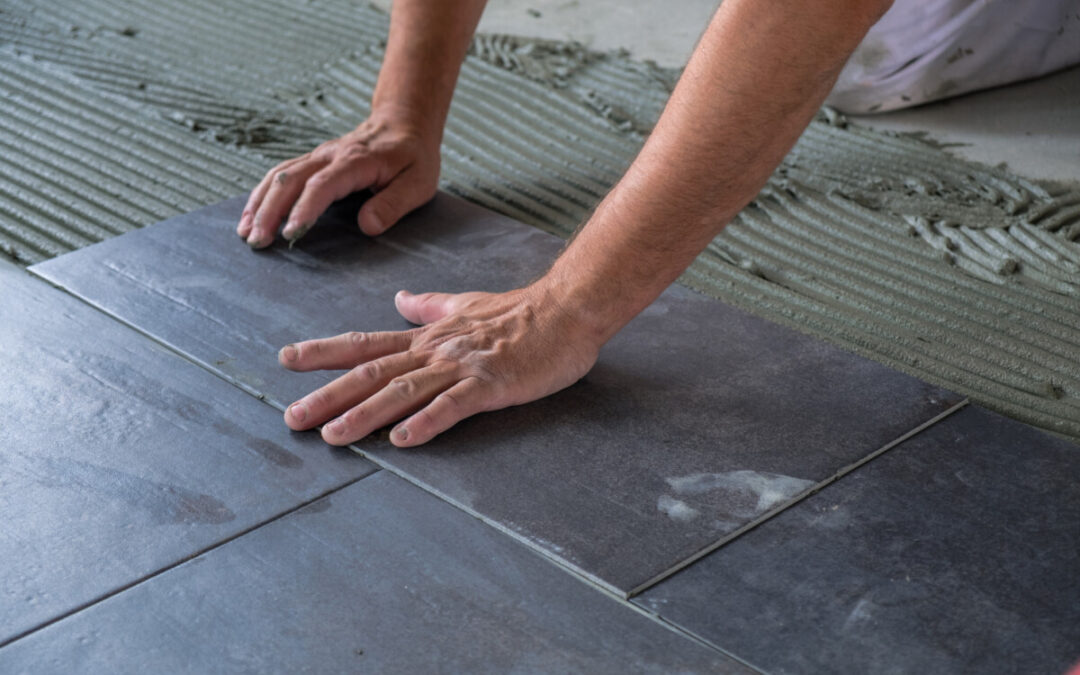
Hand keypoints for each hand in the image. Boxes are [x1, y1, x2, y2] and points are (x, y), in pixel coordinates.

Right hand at [236, 107, 439, 248]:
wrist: (404, 123)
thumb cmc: (414, 156)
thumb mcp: (418, 183)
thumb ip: (393, 204)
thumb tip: (367, 226)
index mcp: (355, 161)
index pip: (322, 185)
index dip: (304, 209)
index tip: (290, 234)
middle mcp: (329, 156)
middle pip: (289, 180)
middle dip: (269, 211)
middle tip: (258, 241)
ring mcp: (317, 156)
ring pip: (278, 175)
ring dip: (259, 203)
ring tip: (245, 233)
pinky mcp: (312, 161)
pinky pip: (280, 174)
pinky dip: (262, 194)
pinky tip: (250, 215)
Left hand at [279, 284, 601, 446]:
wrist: (566, 311)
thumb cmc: (521, 313)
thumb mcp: (465, 304)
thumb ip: (429, 306)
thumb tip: (400, 299)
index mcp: (428, 337)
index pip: (366, 343)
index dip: (325, 352)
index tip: (287, 360)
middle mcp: (436, 351)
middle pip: (372, 373)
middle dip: (329, 395)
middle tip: (292, 417)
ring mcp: (462, 367)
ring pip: (403, 390)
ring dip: (364, 414)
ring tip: (332, 436)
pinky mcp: (490, 385)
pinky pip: (453, 405)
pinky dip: (427, 422)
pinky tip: (402, 440)